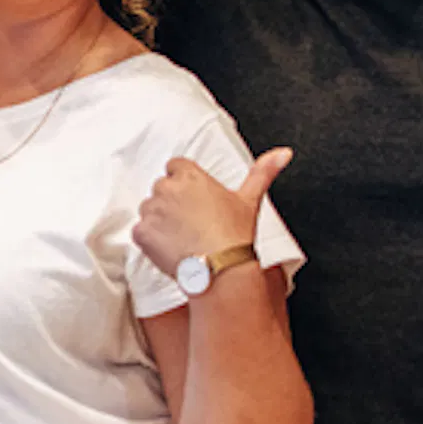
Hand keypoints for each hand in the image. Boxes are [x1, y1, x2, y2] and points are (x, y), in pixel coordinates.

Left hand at [133, 147, 291, 275]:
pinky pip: (140, 231)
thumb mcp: (250, 200)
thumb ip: (263, 172)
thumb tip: (283, 153)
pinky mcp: (141, 232)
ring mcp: (152, 210)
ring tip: (182, 237)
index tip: (194, 200)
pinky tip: (171, 248)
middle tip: (190, 222)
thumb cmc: (235, 236)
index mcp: (190, 176)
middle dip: (171, 203)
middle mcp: (167, 188)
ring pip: (149, 209)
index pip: (175, 167)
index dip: (184, 185)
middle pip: (161, 188)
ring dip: (159, 220)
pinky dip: (150, 240)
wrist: (221, 269)